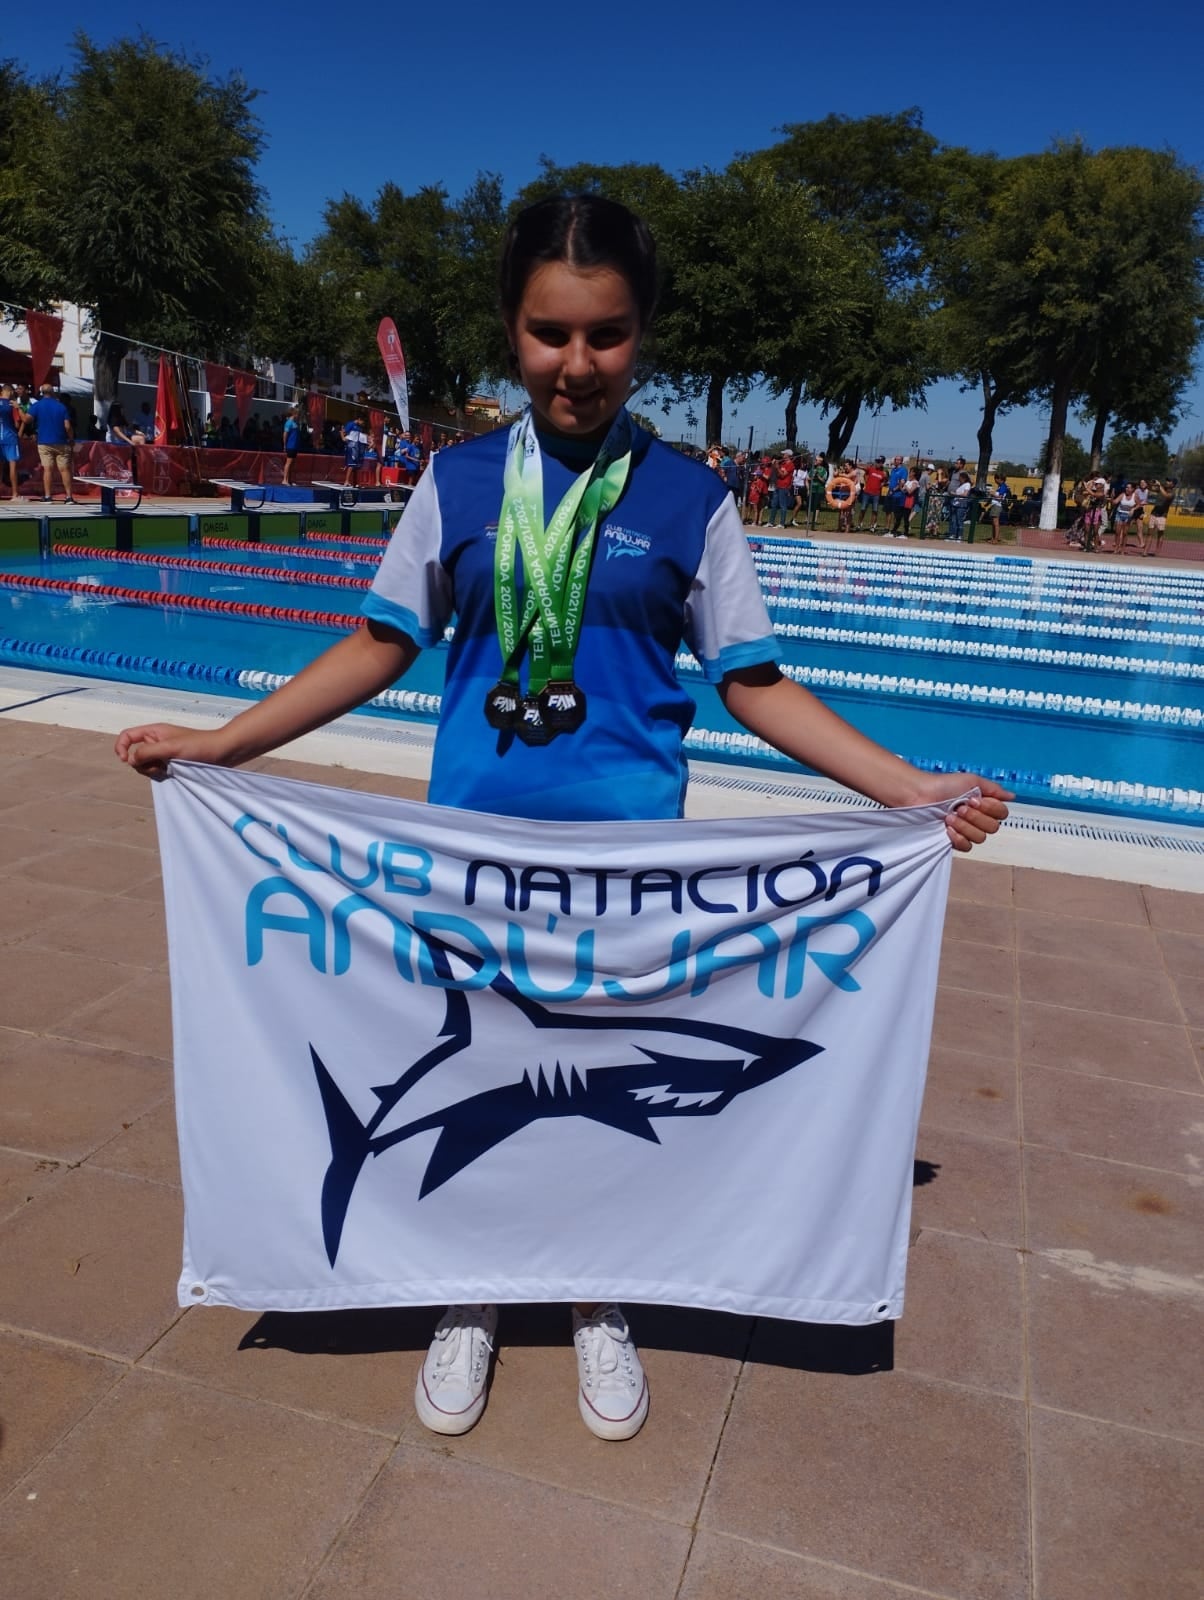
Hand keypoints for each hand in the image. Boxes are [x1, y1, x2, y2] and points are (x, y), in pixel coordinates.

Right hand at [113, 722, 231, 777]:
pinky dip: (161, 774)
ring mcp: (163, 754)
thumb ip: (148, 751)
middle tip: (160, 766)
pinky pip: (157, 771)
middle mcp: (156, 741)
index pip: (127, 736)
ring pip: (145, 766)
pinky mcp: (171, 764)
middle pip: (135, 755)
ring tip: (170, 769)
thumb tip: (131, 759)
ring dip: (153, 770)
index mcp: (154, 732)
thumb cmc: (199, 745)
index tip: (125, 760)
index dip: (121, 747)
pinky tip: (174, 774)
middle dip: (142, 764)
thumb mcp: (171, 747)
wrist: (223, 752)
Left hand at [909, 771, 1012, 852]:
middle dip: (976, 817)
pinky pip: (967, 846)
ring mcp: (966, 831)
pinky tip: (947, 829)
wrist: (919, 795)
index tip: (973, 799)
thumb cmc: (942, 785)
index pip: (1002, 814)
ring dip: (965, 826)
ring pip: (980, 838)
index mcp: (983, 805)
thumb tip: (1012, 796)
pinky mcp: (953, 841)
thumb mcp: (971, 780)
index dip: (990, 809)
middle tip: (959, 808)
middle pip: (993, 828)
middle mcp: (977, 819)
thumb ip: (993, 789)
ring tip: (949, 817)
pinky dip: (958, 837)